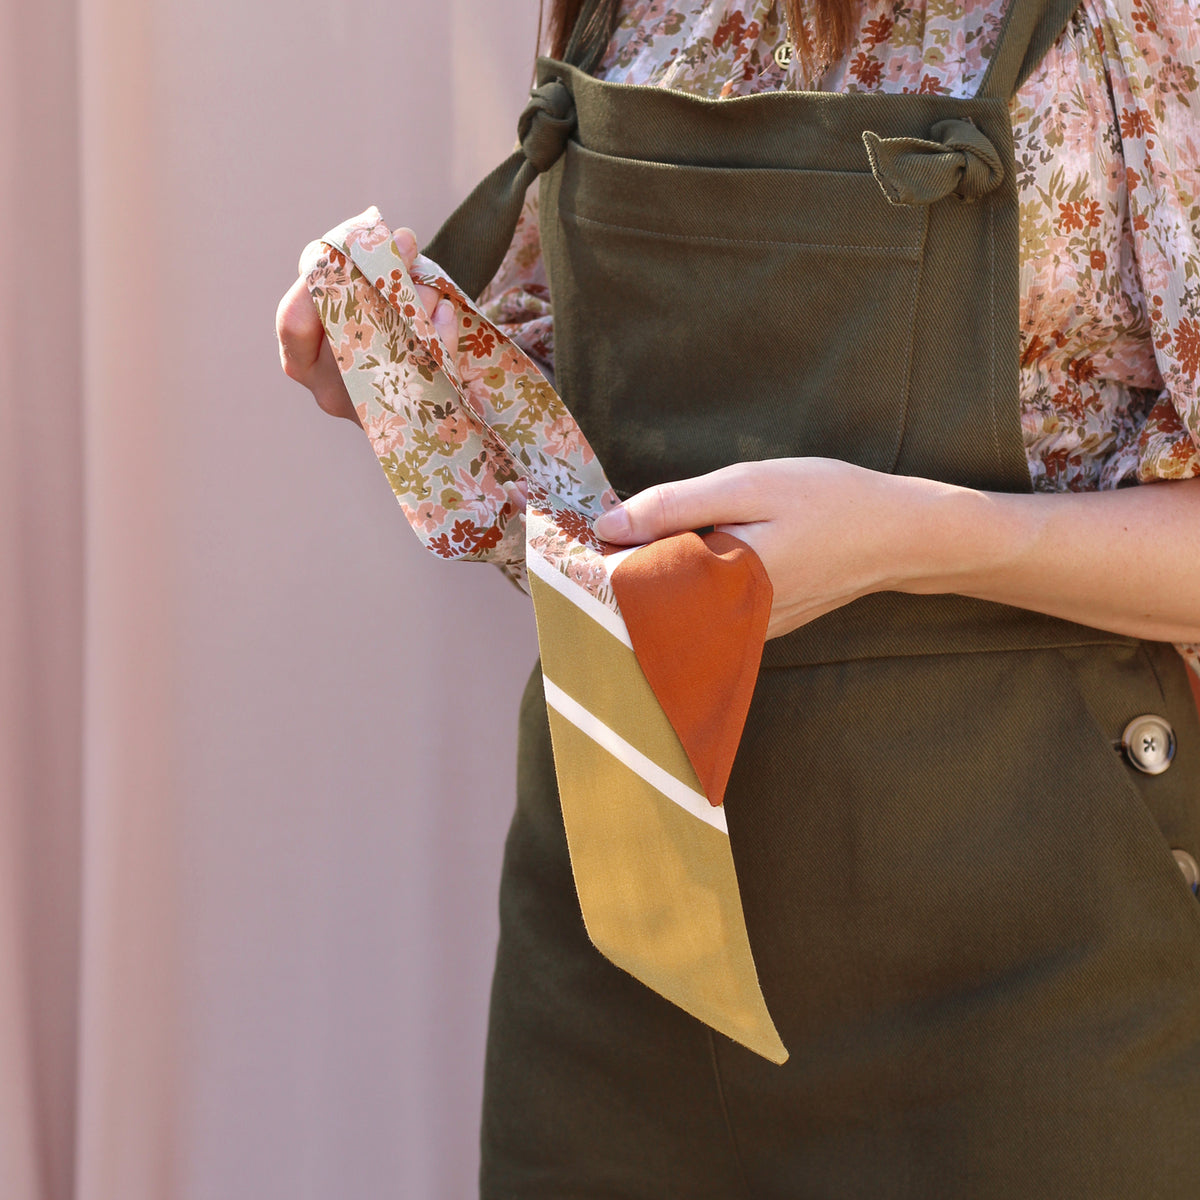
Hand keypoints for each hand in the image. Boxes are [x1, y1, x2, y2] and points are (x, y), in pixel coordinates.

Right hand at [274, 227, 458, 425]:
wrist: (410, 396)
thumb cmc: (372, 334)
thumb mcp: (354, 304)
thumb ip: (360, 271)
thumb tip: (398, 240)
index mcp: (301, 360)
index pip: (293, 321)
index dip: (318, 281)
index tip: (355, 245)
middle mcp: (329, 389)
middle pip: (344, 333)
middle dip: (377, 283)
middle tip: (406, 248)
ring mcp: (370, 407)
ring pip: (390, 352)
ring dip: (414, 307)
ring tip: (430, 286)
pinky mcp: (411, 414)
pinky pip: (430, 371)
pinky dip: (441, 337)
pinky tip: (447, 314)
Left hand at [593, 458, 948, 639]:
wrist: (900, 537)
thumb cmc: (829, 502)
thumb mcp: (749, 486)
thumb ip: (676, 506)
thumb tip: (607, 525)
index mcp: (719, 589)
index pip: (633, 593)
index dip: (592, 568)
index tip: (558, 544)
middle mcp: (728, 624)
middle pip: (648, 609)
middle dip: (611, 577)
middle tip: (579, 542)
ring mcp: (744, 631)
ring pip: (674, 612)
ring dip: (644, 582)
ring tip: (614, 546)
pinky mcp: (756, 627)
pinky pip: (702, 612)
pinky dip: (680, 588)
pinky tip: (669, 559)